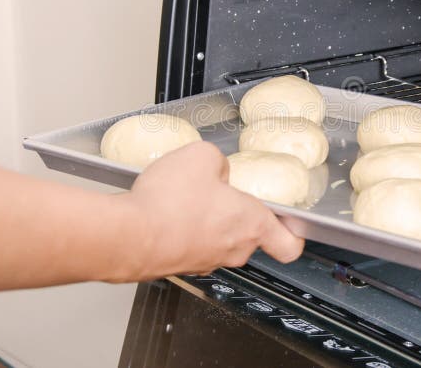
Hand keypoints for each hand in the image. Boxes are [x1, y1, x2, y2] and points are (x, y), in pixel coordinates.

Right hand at [123, 141, 303, 277]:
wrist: (128, 236)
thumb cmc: (169, 204)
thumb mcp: (201, 156)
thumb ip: (218, 161)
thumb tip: (215, 169)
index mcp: (252, 224)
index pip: (290, 244)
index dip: (292, 232)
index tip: (288, 220)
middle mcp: (233, 250)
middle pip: (249, 235)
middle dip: (236, 212)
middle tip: (220, 192)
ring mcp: (206, 261)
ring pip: (217, 239)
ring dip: (207, 220)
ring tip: (185, 196)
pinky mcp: (179, 264)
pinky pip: (189, 243)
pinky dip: (182, 228)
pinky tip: (166, 209)